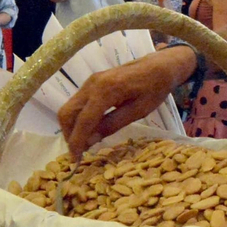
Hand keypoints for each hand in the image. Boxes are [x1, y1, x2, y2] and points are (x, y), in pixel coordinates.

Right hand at [60, 48, 191, 155]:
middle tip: (78, 153)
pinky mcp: (92, 82)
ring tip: (84, 144)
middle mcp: (92, 84)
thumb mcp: (138, 111)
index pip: (83, 120)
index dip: (77, 142)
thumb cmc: (154, 88)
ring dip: (72, 127)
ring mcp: (90, 81)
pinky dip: (78, 118)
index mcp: (105, 90)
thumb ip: (112, 124)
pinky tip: (89, 129)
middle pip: (67, 113)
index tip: (75, 160)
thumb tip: (90, 141)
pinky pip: (77, 103)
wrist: (160, 65)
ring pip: (69, 108)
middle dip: (69, 135)